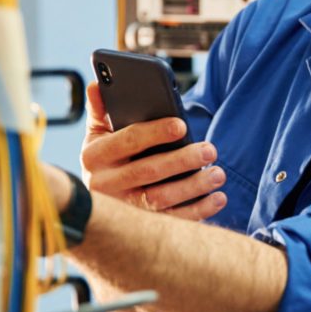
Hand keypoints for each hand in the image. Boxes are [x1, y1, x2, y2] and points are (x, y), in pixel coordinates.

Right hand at [80, 83, 226, 220]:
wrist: (92, 207)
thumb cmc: (106, 158)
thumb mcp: (97, 134)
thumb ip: (100, 110)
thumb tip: (95, 84)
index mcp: (94, 156)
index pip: (127, 140)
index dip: (155, 132)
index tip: (181, 125)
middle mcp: (104, 185)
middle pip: (148, 170)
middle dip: (182, 160)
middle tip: (210, 150)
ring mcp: (123, 208)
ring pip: (161, 199)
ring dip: (193, 187)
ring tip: (218, 174)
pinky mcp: (141, 227)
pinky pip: (172, 221)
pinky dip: (198, 211)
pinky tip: (217, 198)